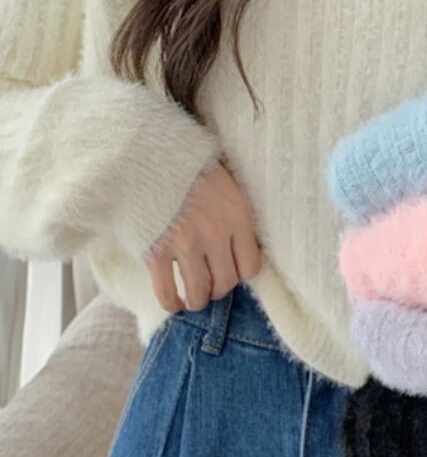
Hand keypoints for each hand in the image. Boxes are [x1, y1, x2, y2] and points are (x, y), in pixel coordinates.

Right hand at [144, 158, 262, 312]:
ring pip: (199, 292)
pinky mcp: (156, 252)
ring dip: (197, 300)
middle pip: (226, 283)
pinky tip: (173, 302)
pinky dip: (171, 302)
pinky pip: (167, 291)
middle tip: (210, 285)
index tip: (231, 270)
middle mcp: (215, 235)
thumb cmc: (186, 167)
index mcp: (237, 217)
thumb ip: (232, 215)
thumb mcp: (224, 185)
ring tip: (193, 298)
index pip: (250, 267)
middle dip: (218, 289)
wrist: (145, 153)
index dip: (240, 273)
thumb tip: (235, 247)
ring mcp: (185, 246)